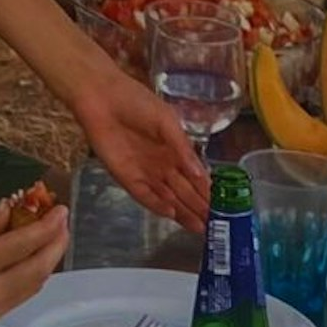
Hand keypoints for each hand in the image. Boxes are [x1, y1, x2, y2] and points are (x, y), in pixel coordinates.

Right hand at [0, 198, 70, 326]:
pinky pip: (21, 296)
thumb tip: (8, 210)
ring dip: (48, 262)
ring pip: (33, 286)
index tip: (61, 210)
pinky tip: (35, 261)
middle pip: (37, 269)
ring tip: (55, 239)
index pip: (22, 244)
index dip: (46, 226)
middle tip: (64, 222)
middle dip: (55, 245)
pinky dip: (33, 277)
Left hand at [69, 59, 208, 232]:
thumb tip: (201, 175)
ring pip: (168, 199)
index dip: (208, 193)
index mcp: (175, 151)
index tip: (223, 207)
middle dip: (199, 209)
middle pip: (184, 193)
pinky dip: (158, 205)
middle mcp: (163, 166)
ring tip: (199, 228)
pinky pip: (146, 196)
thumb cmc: (136, 101)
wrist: (102, 97)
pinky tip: (172, 213)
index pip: (196, 178)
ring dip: (183, 213)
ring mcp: (146, 174)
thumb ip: (183, 149)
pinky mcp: (128, 179)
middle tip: (215, 226)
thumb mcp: (167, 122)